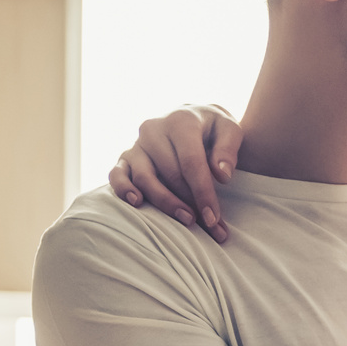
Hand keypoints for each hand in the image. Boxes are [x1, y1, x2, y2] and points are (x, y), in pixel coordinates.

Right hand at [109, 104, 242, 242]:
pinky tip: (137, 203)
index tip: (214, 217)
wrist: (192, 118)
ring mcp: (137, 144)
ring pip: (144, 178)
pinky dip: (123, 189)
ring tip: (186, 220)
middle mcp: (154, 130)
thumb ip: (228, 149)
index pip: (191, 161)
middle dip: (191, 203)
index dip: (202, 192)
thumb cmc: (213, 129)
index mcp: (180, 121)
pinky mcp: (125, 157)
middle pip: (170, 174)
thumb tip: (222, 175)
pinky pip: (117, 175)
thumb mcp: (230, 130)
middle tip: (209, 227)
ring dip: (164, 203)